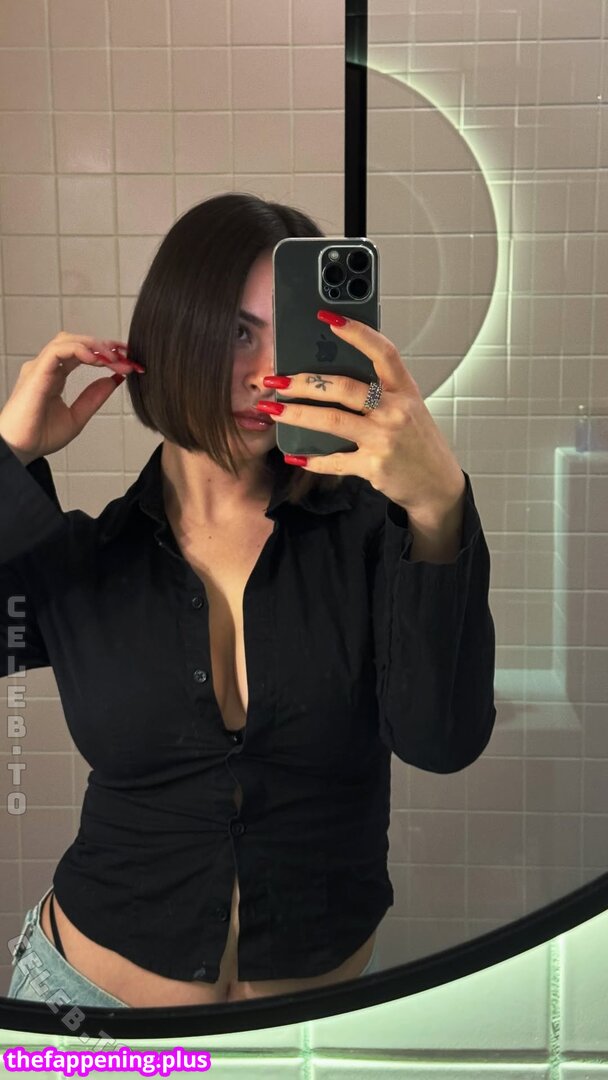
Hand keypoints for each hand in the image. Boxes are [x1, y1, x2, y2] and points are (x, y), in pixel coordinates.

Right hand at [0, 332, 141, 464]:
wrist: (20, 449)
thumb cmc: (39, 436)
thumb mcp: (77, 417)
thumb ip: (94, 397)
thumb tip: (114, 379)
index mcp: (55, 375)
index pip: (82, 353)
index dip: (105, 353)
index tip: (127, 361)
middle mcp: (47, 367)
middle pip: (77, 342)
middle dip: (104, 345)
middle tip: (126, 355)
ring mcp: (40, 367)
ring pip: (68, 340)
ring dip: (94, 345)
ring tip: (114, 357)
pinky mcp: (36, 373)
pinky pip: (58, 350)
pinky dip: (79, 350)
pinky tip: (96, 360)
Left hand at [259, 312, 465, 525]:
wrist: (437, 483)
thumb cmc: (418, 442)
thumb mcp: (408, 408)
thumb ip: (379, 391)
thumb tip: (332, 377)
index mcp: (404, 390)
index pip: (382, 352)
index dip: (356, 333)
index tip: (328, 318)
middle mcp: (395, 411)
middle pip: (344, 388)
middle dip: (305, 382)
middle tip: (277, 379)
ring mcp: (384, 439)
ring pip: (332, 421)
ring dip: (297, 414)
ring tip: (272, 410)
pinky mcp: (374, 466)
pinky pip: (335, 461)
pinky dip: (311, 459)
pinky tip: (294, 455)